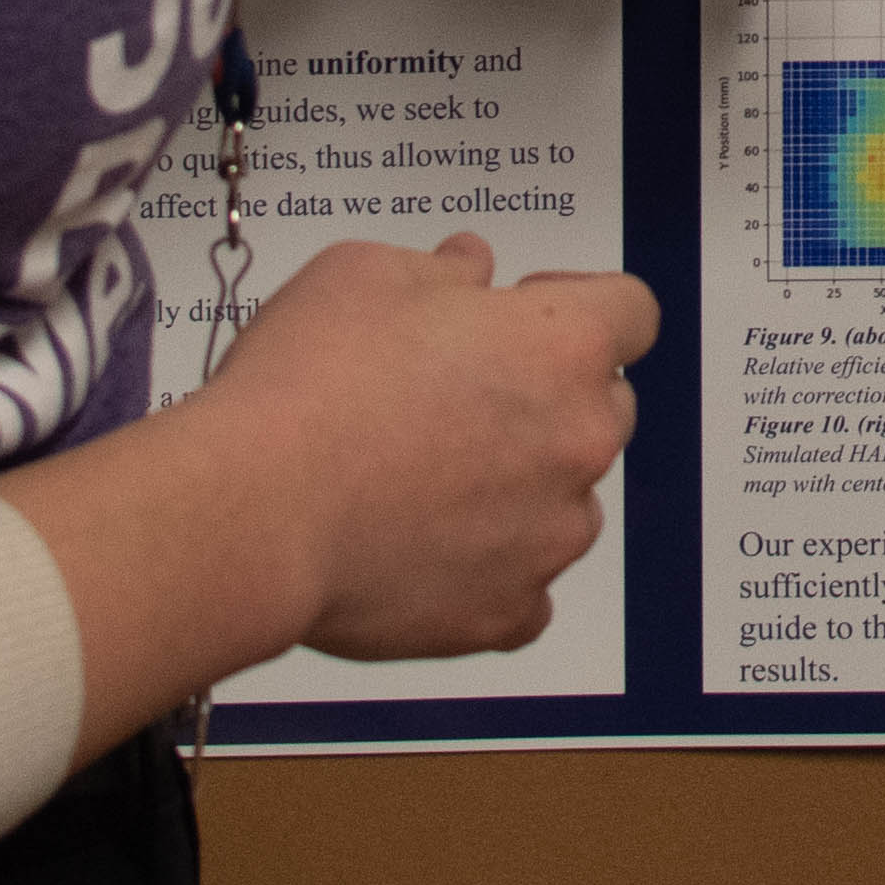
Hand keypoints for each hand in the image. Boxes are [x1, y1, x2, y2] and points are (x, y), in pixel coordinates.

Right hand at [0, 228, 659, 742]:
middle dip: (546, 396)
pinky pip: (524, 592)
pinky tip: (424, 551)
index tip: (522, 312)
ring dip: (519, 487)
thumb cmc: (307, 383)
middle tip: (454, 398)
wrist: (253, 512)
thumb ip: (441, 270)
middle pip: (602, 407)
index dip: (578, 303)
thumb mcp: (366, 275)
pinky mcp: (505, 614)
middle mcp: (579, 440)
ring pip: (564, 502)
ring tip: (423, 482)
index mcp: (562, 344)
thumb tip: (470, 272)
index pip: (631, 312)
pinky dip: (488, 573)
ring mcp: (549, 537)